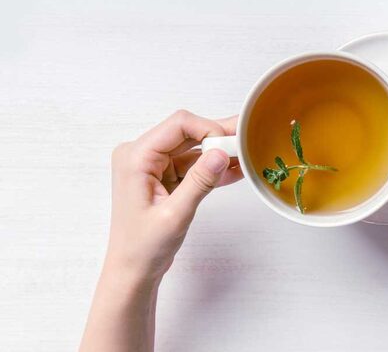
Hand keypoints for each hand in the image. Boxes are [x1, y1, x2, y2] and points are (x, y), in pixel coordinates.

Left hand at [80, 110, 241, 351]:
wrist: (133, 271)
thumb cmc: (143, 247)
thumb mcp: (175, 214)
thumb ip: (200, 181)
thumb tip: (221, 154)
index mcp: (135, 157)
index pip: (179, 125)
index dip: (209, 129)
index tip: (232, 144)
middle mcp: (141, 155)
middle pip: (187, 132)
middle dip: (218, 137)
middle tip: (247, 140)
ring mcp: (152, 166)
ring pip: (193, 147)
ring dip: (218, 153)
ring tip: (245, 156)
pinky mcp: (163, 177)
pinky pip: (192, 165)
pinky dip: (212, 168)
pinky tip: (235, 170)